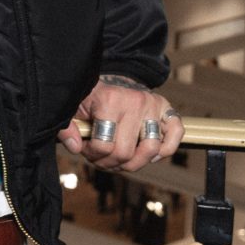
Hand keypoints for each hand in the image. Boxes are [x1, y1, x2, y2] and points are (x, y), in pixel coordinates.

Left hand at [57, 72, 184, 172]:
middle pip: (126, 153)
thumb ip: (68, 129)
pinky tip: (148, 154)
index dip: (92, 155)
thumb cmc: (92, 98)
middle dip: (110, 163)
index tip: (86, 148)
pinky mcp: (167, 109)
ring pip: (151, 150)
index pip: (104, 146)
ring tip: (121, 159)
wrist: (111, 80)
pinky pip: (177, 134)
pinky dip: (166, 149)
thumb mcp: (74, 109)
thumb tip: (75, 147)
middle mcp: (135, 101)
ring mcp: (153, 105)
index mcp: (110, 100)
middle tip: (102, 157)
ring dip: (134, 163)